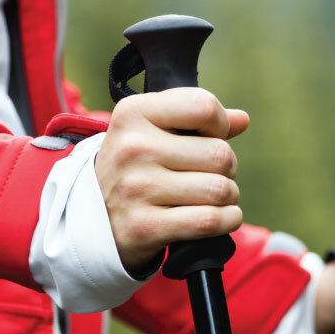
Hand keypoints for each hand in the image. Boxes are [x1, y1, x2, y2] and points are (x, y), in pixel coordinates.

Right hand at [95, 88, 248, 272]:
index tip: (209, 140)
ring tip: (213, 198)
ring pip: (219, 190)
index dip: (219, 126)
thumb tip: (241, 119)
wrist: (93, 220)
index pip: (204, 107)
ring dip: (228, 197)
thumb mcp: (150, 133)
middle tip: (211, 176)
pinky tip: (223, 218)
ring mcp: (136, 189)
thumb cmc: (132, 171)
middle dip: (227, 169)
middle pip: (220, 154)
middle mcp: (132, 148)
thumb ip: (194, 121)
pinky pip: (209, 221)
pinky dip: (227, 220)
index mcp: (133, 114)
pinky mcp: (144, 226)